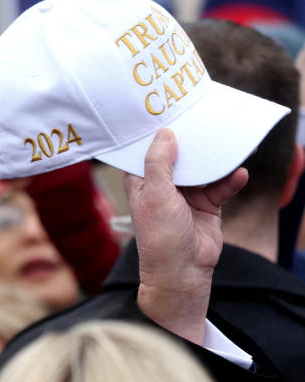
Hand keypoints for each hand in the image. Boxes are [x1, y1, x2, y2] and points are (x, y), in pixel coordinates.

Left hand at [125, 128, 247, 343]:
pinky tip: (239, 172)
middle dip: (189, 141)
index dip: (154, 133)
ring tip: (227, 140)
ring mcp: (186, 195)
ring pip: (202, 168)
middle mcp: (162, 185)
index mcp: (141, 181)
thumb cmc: (160, 235)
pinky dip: (230, 179)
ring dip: (213, 158)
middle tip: (203, 117)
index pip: (145, 151)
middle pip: (177, 156)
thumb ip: (159, 163)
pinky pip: (221, 186)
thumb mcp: (155, 194)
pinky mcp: (208, 205)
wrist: (183, 271)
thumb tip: (165, 133)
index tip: (165, 110)